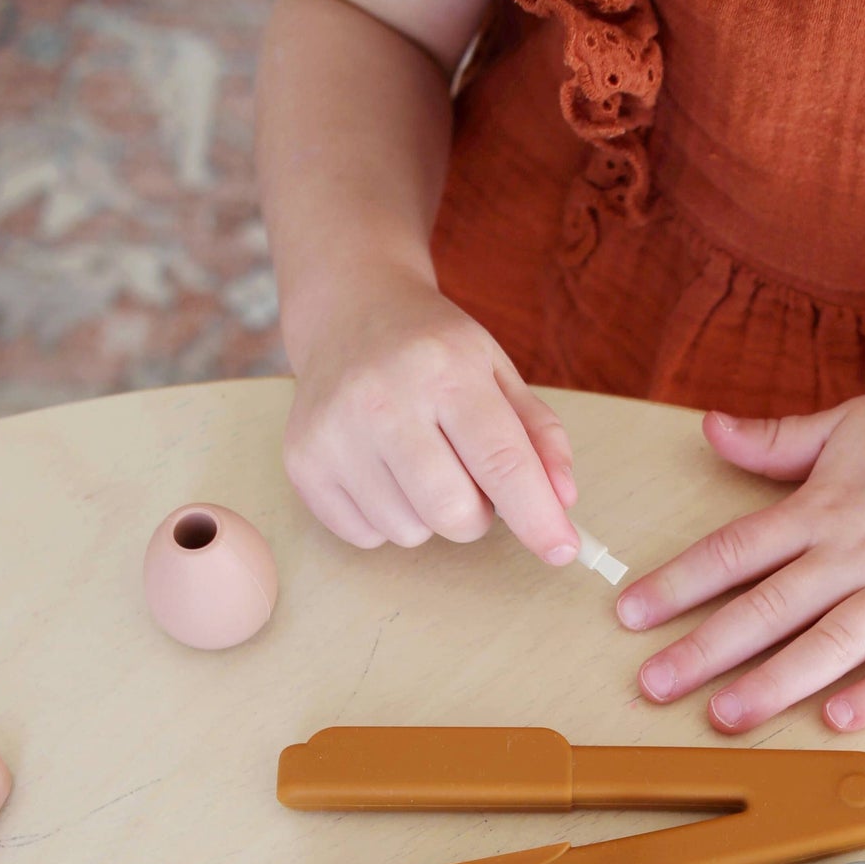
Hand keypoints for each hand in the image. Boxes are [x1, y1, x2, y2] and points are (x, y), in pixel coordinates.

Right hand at [282, 265, 579, 560]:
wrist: (349, 312)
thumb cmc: (433, 350)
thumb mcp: (498, 372)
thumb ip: (539, 435)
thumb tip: (561, 501)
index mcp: (445, 370)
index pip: (501, 462)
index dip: (537, 517)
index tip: (561, 550)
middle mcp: (383, 399)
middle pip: (453, 513)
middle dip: (476, 515)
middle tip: (468, 478)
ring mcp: (335, 432)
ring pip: (410, 532)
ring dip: (428, 515)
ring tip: (417, 462)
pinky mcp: (303, 461)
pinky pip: (365, 536)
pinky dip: (385, 518)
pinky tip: (381, 470)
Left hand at [615, 364, 864, 730]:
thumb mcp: (853, 420)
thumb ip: (779, 441)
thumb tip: (711, 431)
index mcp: (825, 506)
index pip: (735, 552)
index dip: (678, 585)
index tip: (629, 616)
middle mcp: (859, 548)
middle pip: (768, 605)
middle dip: (703, 648)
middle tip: (652, 687)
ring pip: (832, 641)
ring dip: (775, 682)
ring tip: (724, 716)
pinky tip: (840, 720)